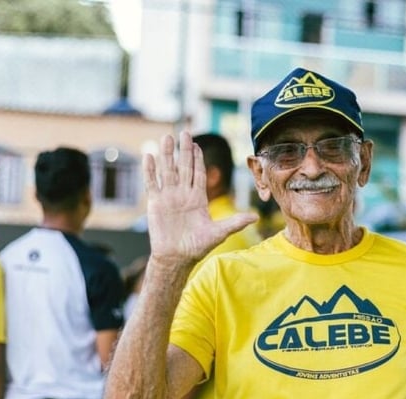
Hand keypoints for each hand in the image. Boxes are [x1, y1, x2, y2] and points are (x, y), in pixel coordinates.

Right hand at [143, 133, 257, 262]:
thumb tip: (256, 217)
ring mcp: (169, 197)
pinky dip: (150, 170)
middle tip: (184, 133)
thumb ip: (235, 222)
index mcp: (197, 198)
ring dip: (167, 155)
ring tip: (167, 138)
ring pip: (167, 171)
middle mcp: (183, 194)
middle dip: (183, 150)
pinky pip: (152, 183)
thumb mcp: (219, 233)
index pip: (198, 173)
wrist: (176, 258)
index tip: (197, 144)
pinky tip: (149, 156)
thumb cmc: (197, 247)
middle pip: (183, 167)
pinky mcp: (155, 203)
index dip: (197, 159)